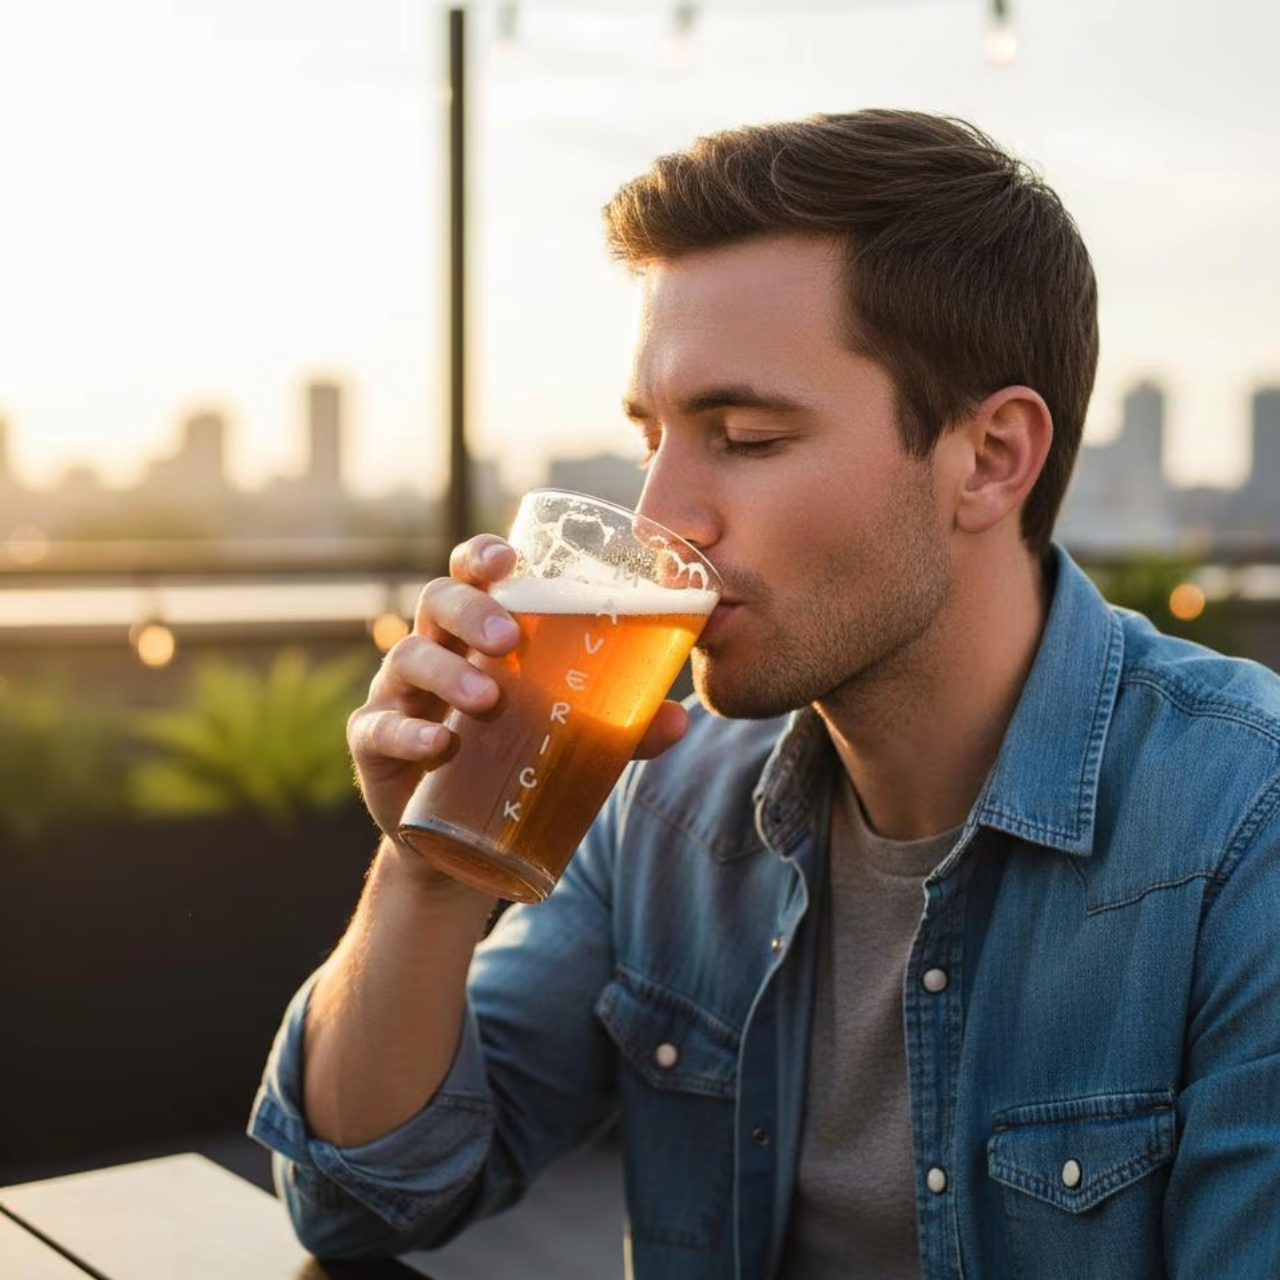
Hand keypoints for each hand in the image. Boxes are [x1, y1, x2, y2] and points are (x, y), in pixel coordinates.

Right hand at [347, 536, 690, 846]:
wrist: (463, 839)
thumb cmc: (517, 759)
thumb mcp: (574, 740)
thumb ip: (623, 726)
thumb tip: (681, 719)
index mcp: (479, 633)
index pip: (472, 575)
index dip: (482, 556)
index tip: (508, 558)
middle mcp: (435, 651)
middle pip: (437, 602)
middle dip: (470, 610)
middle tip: (508, 640)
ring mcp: (400, 694)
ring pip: (407, 658)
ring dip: (446, 672)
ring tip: (488, 700)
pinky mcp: (375, 744)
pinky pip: (380, 727)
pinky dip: (408, 732)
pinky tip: (438, 745)